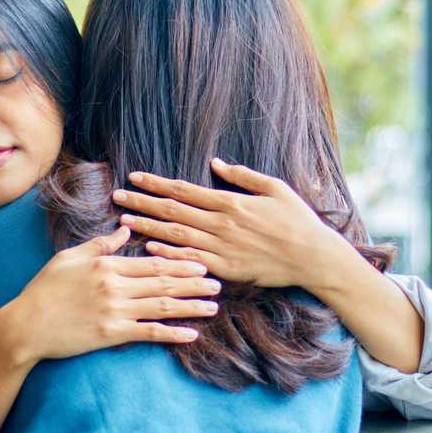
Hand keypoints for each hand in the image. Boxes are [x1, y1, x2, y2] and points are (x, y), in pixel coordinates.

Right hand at [5, 226, 221, 363]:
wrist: (26, 325)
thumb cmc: (45, 289)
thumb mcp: (70, 257)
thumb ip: (101, 244)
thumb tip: (125, 229)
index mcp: (107, 265)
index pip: (152, 262)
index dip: (180, 263)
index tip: (202, 262)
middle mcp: (116, 286)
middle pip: (163, 282)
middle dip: (194, 282)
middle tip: (218, 281)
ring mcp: (115, 311)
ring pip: (162, 306)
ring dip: (191, 306)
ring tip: (214, 305)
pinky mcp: (112, 334)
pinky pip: (149, 333)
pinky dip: (172, 334)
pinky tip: (192, 334)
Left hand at [113, 158, 347, 288]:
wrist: (313, 257)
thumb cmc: (297, 219)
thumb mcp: (274, 188)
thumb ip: (243, 175)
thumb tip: (216, 163)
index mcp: (230, 202)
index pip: (184, 190)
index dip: (157, 184)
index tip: (135, 178)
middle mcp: (221, 224)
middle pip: (173, 211)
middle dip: (142, 203)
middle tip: (117, 196)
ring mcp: (222, 248)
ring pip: (176, 236)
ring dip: (148, 227)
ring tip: (124, 221)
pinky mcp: (226, 269)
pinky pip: (191, 261)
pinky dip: (169, 254)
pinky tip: (149, 248)